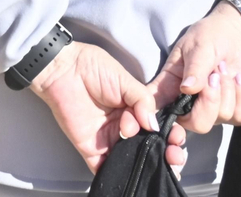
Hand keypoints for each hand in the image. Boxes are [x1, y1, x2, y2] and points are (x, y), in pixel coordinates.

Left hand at [30, 42, 177, 173]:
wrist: (62, 68)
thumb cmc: (92, 67)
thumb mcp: (126, 80)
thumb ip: (143, 102)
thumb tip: (155, 126)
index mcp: (135, 111)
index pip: (158, 129)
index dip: (171, 135)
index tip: (177, 137)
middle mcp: (125, 128)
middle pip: (150, 147)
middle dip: (166, 153)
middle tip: (173, 152)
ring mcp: (109, 140)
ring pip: (133, 160)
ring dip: (148, 163)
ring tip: (157, 157)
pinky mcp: (91, 149)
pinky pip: (106, 168)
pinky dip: (119, 174)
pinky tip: (134, 171)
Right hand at [149, 2, 240, 134]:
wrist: (234, 36)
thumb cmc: (208, 37)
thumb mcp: (197, 46)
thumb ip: (194, 68)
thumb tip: (187, 89)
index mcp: (169, 87)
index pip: (156, 109)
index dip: (156, 119)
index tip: (160, 121)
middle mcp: (187, 104)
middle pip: (196, 125)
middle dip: (210, 102)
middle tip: (214, 76)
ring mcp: (210, 110)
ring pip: (220, 118)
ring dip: (227, 90)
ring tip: (222, 69)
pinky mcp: (232, 111)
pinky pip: (239, 116)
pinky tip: (237, 80)